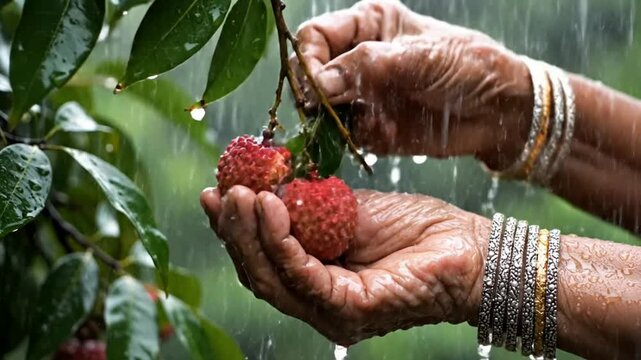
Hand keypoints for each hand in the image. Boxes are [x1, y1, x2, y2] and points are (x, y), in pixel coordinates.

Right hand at [201, 185, 490, 344]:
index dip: (234, 228)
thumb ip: (306, 208)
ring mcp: (332, 312)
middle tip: (221, 189)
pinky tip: (271, 205)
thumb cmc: (416, 228)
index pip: (263, 258)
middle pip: (257, 272)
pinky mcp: (349, 311)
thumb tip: (263, 189)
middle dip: (234, 230)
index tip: (216, 190)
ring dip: (250, 233)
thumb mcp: (349, 209)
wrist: (469, 247)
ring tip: (241, 193)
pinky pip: (301, 274)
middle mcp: (318, 302)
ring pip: (271, 277)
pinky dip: (280, 239)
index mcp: (317, 279)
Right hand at [292, 0, 532, 167]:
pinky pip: (344, 135)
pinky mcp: (371, 127)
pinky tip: (383, 133)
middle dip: (313, 92)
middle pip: (310, 72)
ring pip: (321, 107)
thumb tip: (320, 82)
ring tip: (360, 123)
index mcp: (368, 25)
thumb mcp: (421, 57)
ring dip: (331, 119)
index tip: (319, 84)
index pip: (315, 36)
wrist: (500, 111)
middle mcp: (358, 58)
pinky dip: (352, 139)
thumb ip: (369, 65)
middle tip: (325, 109)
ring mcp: (362, 95)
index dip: (309, 58)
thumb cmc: (468, 67)